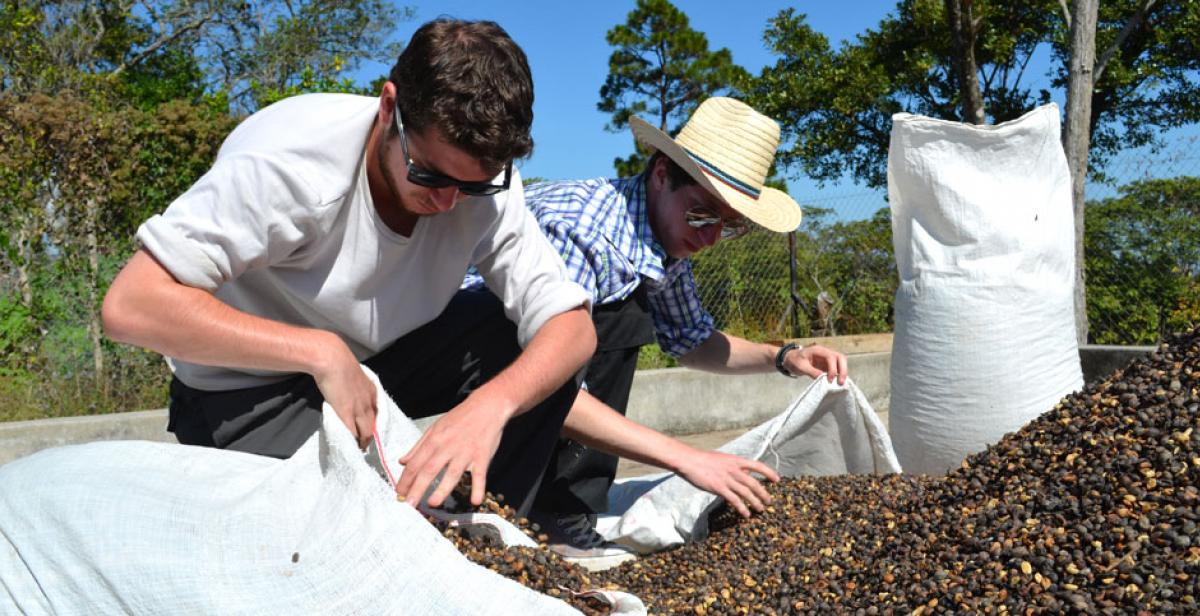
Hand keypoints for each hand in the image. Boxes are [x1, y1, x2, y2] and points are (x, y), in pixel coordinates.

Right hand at [312, 336, 377, 449]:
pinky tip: (350, 446)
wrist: (333, 359)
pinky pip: (352, 433)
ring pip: (366, 432)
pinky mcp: (347, 413)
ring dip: (363, 442)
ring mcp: (359, 409)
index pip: (377, 413)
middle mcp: (369, 402)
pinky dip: (352, 441)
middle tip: (365, 446)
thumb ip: (352, 384)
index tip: (370, 431)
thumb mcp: (352, 374)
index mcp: (372, 391)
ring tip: (358, 449)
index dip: (374, 424)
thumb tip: (345, 389)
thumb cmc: (337, 363)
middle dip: (370, 438)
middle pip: (374, 426)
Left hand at [395, 392, 512, 508]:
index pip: (415, 463)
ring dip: (442, 488)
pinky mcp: (482, 455)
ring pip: (452, 473)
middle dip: (417, 488)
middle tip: (409, 505)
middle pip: (429, 470)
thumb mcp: (435, 427)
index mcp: (434, 440)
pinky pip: (480, 474)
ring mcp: (465, 452)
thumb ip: (418, 446)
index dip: (405, 480)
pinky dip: (478, 487)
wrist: (487, 406)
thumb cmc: (460, 417)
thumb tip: (402, 462)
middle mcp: (447, 447)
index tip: (400, 494)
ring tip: (432, 504)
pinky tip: (475, 500)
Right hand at [675, 449, 779, 517]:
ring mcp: (727, 479)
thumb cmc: (704, 459)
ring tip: (761, 509)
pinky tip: (746, 514)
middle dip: (763, 493)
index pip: (757, 466)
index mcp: (736, 460)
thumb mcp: (723, 459)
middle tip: (769, 501)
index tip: (777, 480)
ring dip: (755, 502)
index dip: (769, 473)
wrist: (690, 461)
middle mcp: (734, 469)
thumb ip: (734, 466)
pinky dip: (742, 508)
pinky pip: (734, 500)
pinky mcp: (719, 488)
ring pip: (746, 493)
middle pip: (754, 483)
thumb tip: (744, 472)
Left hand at [784, 344, 848, 384]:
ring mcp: (827, 359)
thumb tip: (823, 379)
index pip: (831, 357)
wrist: (790, 359)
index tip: (829, 380)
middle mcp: (825, 353)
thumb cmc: (794, 361)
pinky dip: (839, 375)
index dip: (833, 369)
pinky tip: (837, 383)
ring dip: (842, 372)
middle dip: (843, 370)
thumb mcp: (801, 367)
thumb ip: (812, 372)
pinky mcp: (827, 365)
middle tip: (841, 382)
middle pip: (840, 358)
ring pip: (841, 363)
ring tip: (840, 384)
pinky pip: (837, 368)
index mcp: (818, 350)